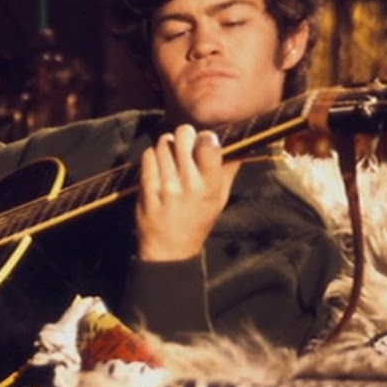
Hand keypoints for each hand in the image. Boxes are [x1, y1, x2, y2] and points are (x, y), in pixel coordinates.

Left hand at [135, 125, 238, 260]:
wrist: (169, 250)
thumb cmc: (197, 222)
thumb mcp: (220, 200)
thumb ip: (228, 171)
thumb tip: (240, 145)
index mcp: (210, 186)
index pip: (209, 144)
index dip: (205, 136)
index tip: (203, 140)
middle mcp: (188, 184)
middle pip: (183, 137)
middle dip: (184, 136)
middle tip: (184, 145)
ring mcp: (165, 186)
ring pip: (163, 144)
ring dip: (167, 146)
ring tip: (171, 158)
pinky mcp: (146, 188)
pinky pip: (148, 156)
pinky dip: (152, 156)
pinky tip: (158, 166)